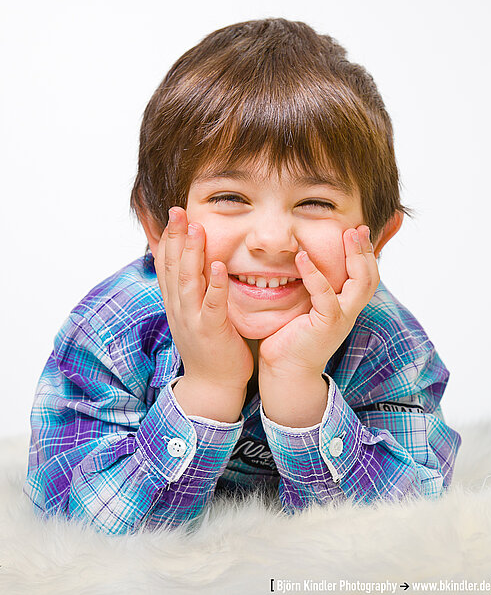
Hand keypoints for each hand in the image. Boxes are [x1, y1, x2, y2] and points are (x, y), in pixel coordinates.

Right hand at [154, 207, 253, 420]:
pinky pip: (212, 305)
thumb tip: (194, 264)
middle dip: (175, 237)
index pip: (166, 265)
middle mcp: (179, 307)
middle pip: (173, 266)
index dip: (168, 238)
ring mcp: (192, 319)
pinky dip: (215, 285)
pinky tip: (219, 267)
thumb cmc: (208, 345)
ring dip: (192, 253)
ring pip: (188, 281)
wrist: (213, 384)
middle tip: (179, 211)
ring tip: (197, 228)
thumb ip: (193, 289)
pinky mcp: (210, 331)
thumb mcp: (193, 313)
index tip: (173, 214)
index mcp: (175, 302)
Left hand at [259, 225, 378, 378]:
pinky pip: (325, 295)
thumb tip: (302, 260)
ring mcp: (341, 319)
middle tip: (357, 228)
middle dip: (365, 250)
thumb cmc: (289, 338)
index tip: (357, 231)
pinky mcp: (327, 324)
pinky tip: (303, 257)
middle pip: (370, 276)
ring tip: (346, 235)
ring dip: (355, 256)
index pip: (364, 276)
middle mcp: (349, 312)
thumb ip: (310, 288)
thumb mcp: (304, 307)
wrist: (285, 371)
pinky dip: (315, 274)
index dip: (364, 253)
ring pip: (361, 283)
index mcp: (345, 307)